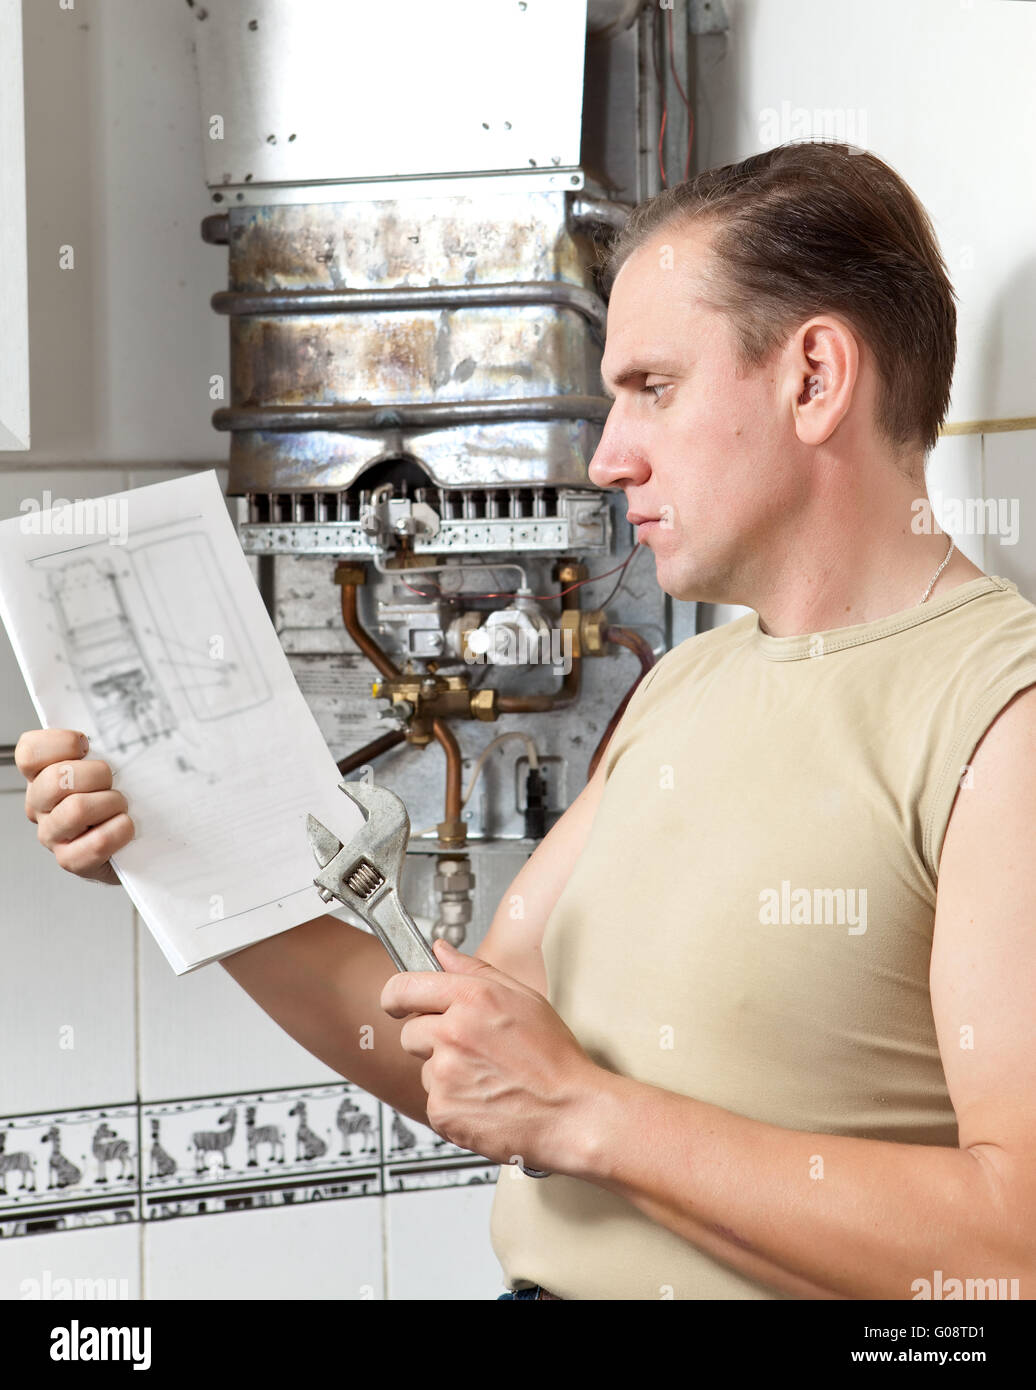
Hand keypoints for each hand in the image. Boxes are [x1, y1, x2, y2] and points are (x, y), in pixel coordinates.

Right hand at [15, 729, 132, 885]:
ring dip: (112, 803)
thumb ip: (103, 747)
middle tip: (112, 781)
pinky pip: (97, 842)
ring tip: (121, 807)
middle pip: (56, 778)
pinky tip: (124, 826)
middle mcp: (40, 805)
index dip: (61, 743)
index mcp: (41, 777)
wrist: (133, 845)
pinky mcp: (71, 860)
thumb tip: (122, 728)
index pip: (29, 752)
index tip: (87, 745)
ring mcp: (52, 835)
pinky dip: (120, 831)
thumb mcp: (109, 765)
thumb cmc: (117, 800)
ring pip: (77, 809)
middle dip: (97, 774)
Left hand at [381, 937, 600, 1175]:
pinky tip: (484, 1099)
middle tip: (469, 1050)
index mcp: (472, 998)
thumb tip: (441, 951)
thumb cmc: (554, 1058)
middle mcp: (453, 1033)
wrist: (571, 1113)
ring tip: (487, 1077)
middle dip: (431, 1039)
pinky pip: (434, 1101)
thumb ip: (474, 969)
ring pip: (424, 1069)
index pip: (403, 987)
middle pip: (410, 1032)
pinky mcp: (442, 1110)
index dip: (396, 996)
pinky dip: (453, 1104)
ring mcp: (445, 1074)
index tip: (397, 1003)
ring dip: (445, 1073)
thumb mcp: (523, 997)